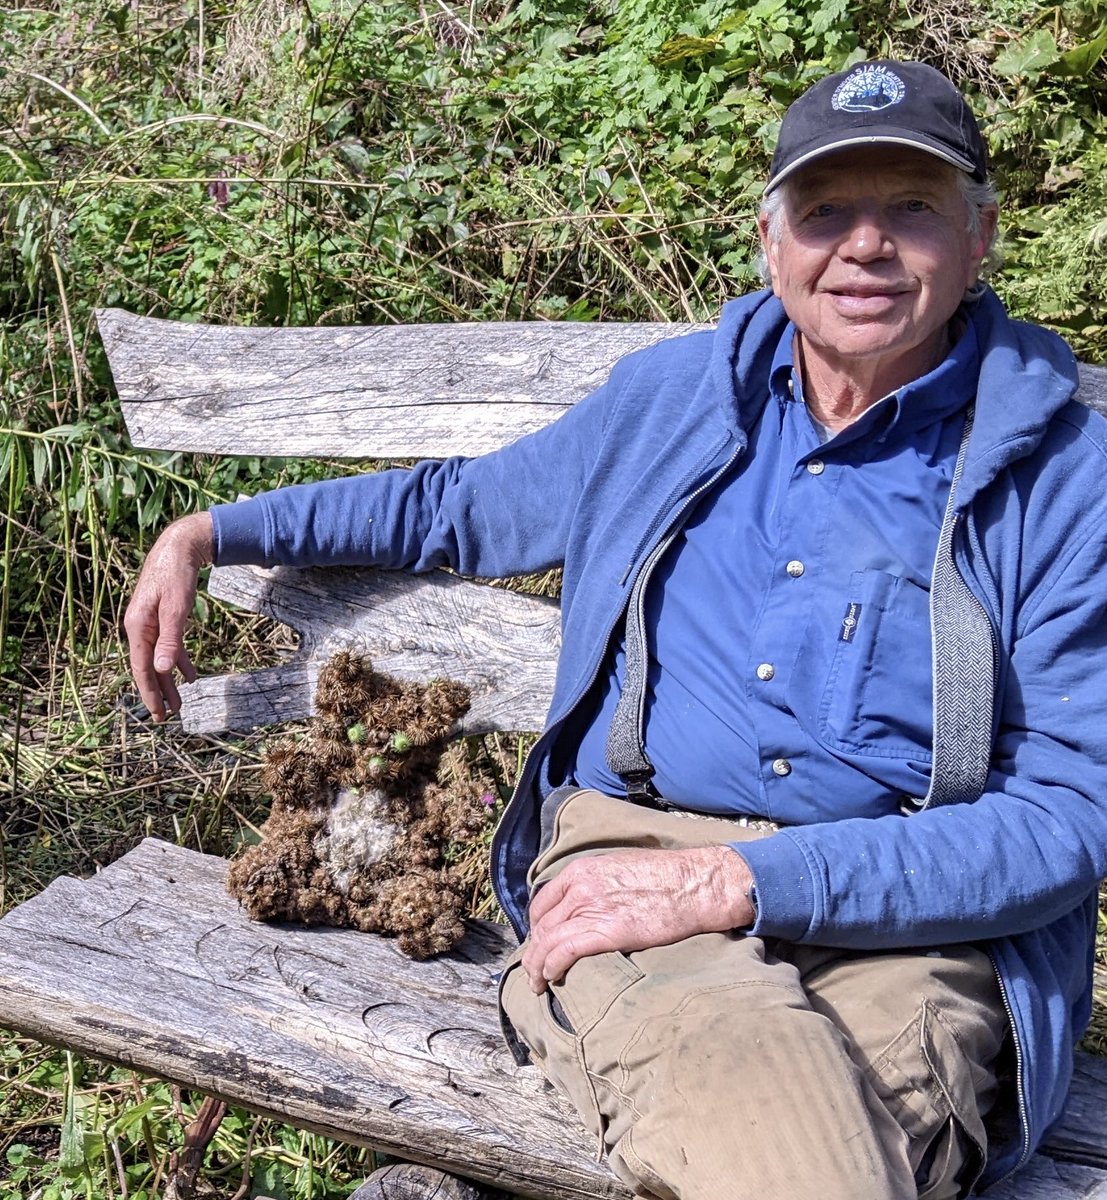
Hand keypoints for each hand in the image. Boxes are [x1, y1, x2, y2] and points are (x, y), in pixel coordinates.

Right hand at [124, 512, 213, 721]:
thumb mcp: (176, 607)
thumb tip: (161, 669)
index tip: (158, 714)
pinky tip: (189, 676)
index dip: (149, 693)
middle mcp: (140, 627)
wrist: (179, 546)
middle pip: (147, 667)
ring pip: (158, 659)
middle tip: (167, 717)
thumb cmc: (176, 575)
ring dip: (168, 681)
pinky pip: (168, 647)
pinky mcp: (162, 619)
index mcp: (138, 626)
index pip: (141, 668)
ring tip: (179, 704)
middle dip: (158, 693)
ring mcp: (150, 623)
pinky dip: (178, 662)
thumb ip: (170, 639)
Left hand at [522, 845, 754, 991]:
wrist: (694, 885)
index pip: (542, 902)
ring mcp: (591, 908)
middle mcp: (580, 887)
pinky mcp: (606, 931)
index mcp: (581, 870)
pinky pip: (564, 951)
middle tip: (534, 971)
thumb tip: (587, 907)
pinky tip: (552, 978)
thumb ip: (596, 885)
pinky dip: (551, 966)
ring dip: (537, 966)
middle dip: (534, 951)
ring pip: (547, 940)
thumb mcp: (620, 869)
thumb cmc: (666, 878)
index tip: (539, 943)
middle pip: (542, 924)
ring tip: (538, 984)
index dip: (536, 927)